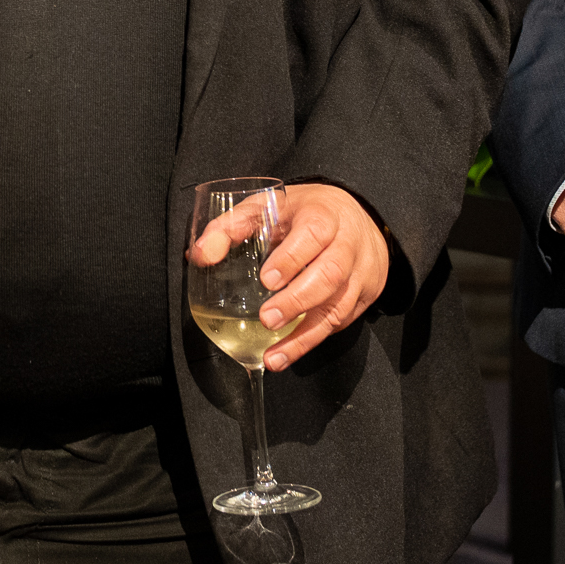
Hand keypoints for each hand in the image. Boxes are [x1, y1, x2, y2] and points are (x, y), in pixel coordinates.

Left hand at [188, 183, 388, 370]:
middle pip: (330, 274)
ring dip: (305, 337)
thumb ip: (231, 227)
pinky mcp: (364, 296)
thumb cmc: (304, 212)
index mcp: (322, 215)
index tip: (267, 279)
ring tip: (274, 357)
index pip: (313, 234)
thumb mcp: (267, 206)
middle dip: (297, 302)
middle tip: (266, 320)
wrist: (357, 216)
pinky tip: (290, 351)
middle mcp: (347, 244)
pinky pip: (343, 322)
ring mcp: (360, 273)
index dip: (291, 258)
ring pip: (339, 307)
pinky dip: (315, 339)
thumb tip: (200, 255)